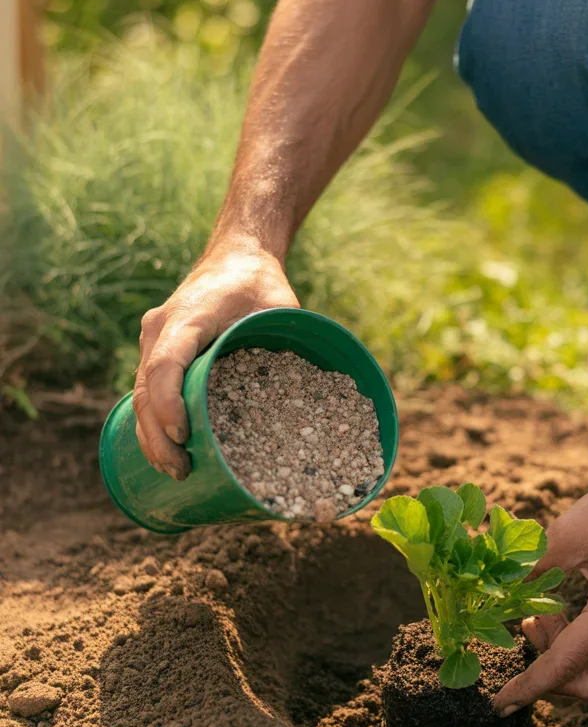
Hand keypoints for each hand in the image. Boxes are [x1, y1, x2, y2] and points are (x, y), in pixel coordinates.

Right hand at [134, 248, 299, 477]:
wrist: (234, 256)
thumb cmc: (259, 282)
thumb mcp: (280, 306)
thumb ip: (288, 342)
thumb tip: (310, 394)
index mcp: (187, 317)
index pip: (166, 363)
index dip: (168, 403)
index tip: (184, 435)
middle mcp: (160, 328)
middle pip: (144, 388)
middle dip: (158, 435)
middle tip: (182, 470)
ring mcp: (153, 339)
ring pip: (139, 394)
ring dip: (151, 436)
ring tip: (175, 470)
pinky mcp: (157, 350)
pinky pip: (146, 390)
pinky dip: (153, 423)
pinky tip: (169, 451)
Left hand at [493, 468, 587, 713]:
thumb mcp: (568, 531)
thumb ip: (531, 567)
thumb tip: (493, 592)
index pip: (568, 663)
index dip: (530, 686)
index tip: (500, 704)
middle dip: (547, 676)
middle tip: (525, 630)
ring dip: (564, 660)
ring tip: (540, 615)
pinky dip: (581, 652)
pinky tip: (562, 618)